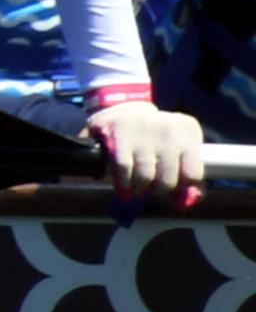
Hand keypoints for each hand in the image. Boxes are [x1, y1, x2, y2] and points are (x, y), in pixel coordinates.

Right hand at [87, 99, 205, 210]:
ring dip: (139, 189)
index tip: (172, 187)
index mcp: (188, 130)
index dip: (181, 187)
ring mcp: (144, 127)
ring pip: (145, 177)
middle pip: (168, 179)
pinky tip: (124, 187)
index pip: (193, 174)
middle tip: (151, 189)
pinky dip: (123, 183)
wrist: (123, 109)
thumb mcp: (178, 150)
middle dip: (158, 190)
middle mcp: (169, 127)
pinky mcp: (119, 129)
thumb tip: (185, 202)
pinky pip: (124, 168)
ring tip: (137, 188)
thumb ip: (187, 176)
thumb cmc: (155, 138)